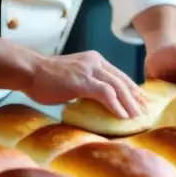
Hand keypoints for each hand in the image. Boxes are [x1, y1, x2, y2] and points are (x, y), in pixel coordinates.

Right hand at [23, 51, 147, 118]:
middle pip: (122, 80)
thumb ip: (84, 84)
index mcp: (93, 59)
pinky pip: (106, 94)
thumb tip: (92, 100)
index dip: (131, 88)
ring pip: (117, 87)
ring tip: (137, 116)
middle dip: (135, 96)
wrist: (29, 71)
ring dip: (129, 103)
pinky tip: (123, 116)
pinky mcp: (83, 81)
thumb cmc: (45, 78)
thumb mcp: (71, 77)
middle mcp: (95, 61)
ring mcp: (89, 70)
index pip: (118, 74)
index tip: (140, 100)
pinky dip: (116, 106)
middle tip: (146, 109)